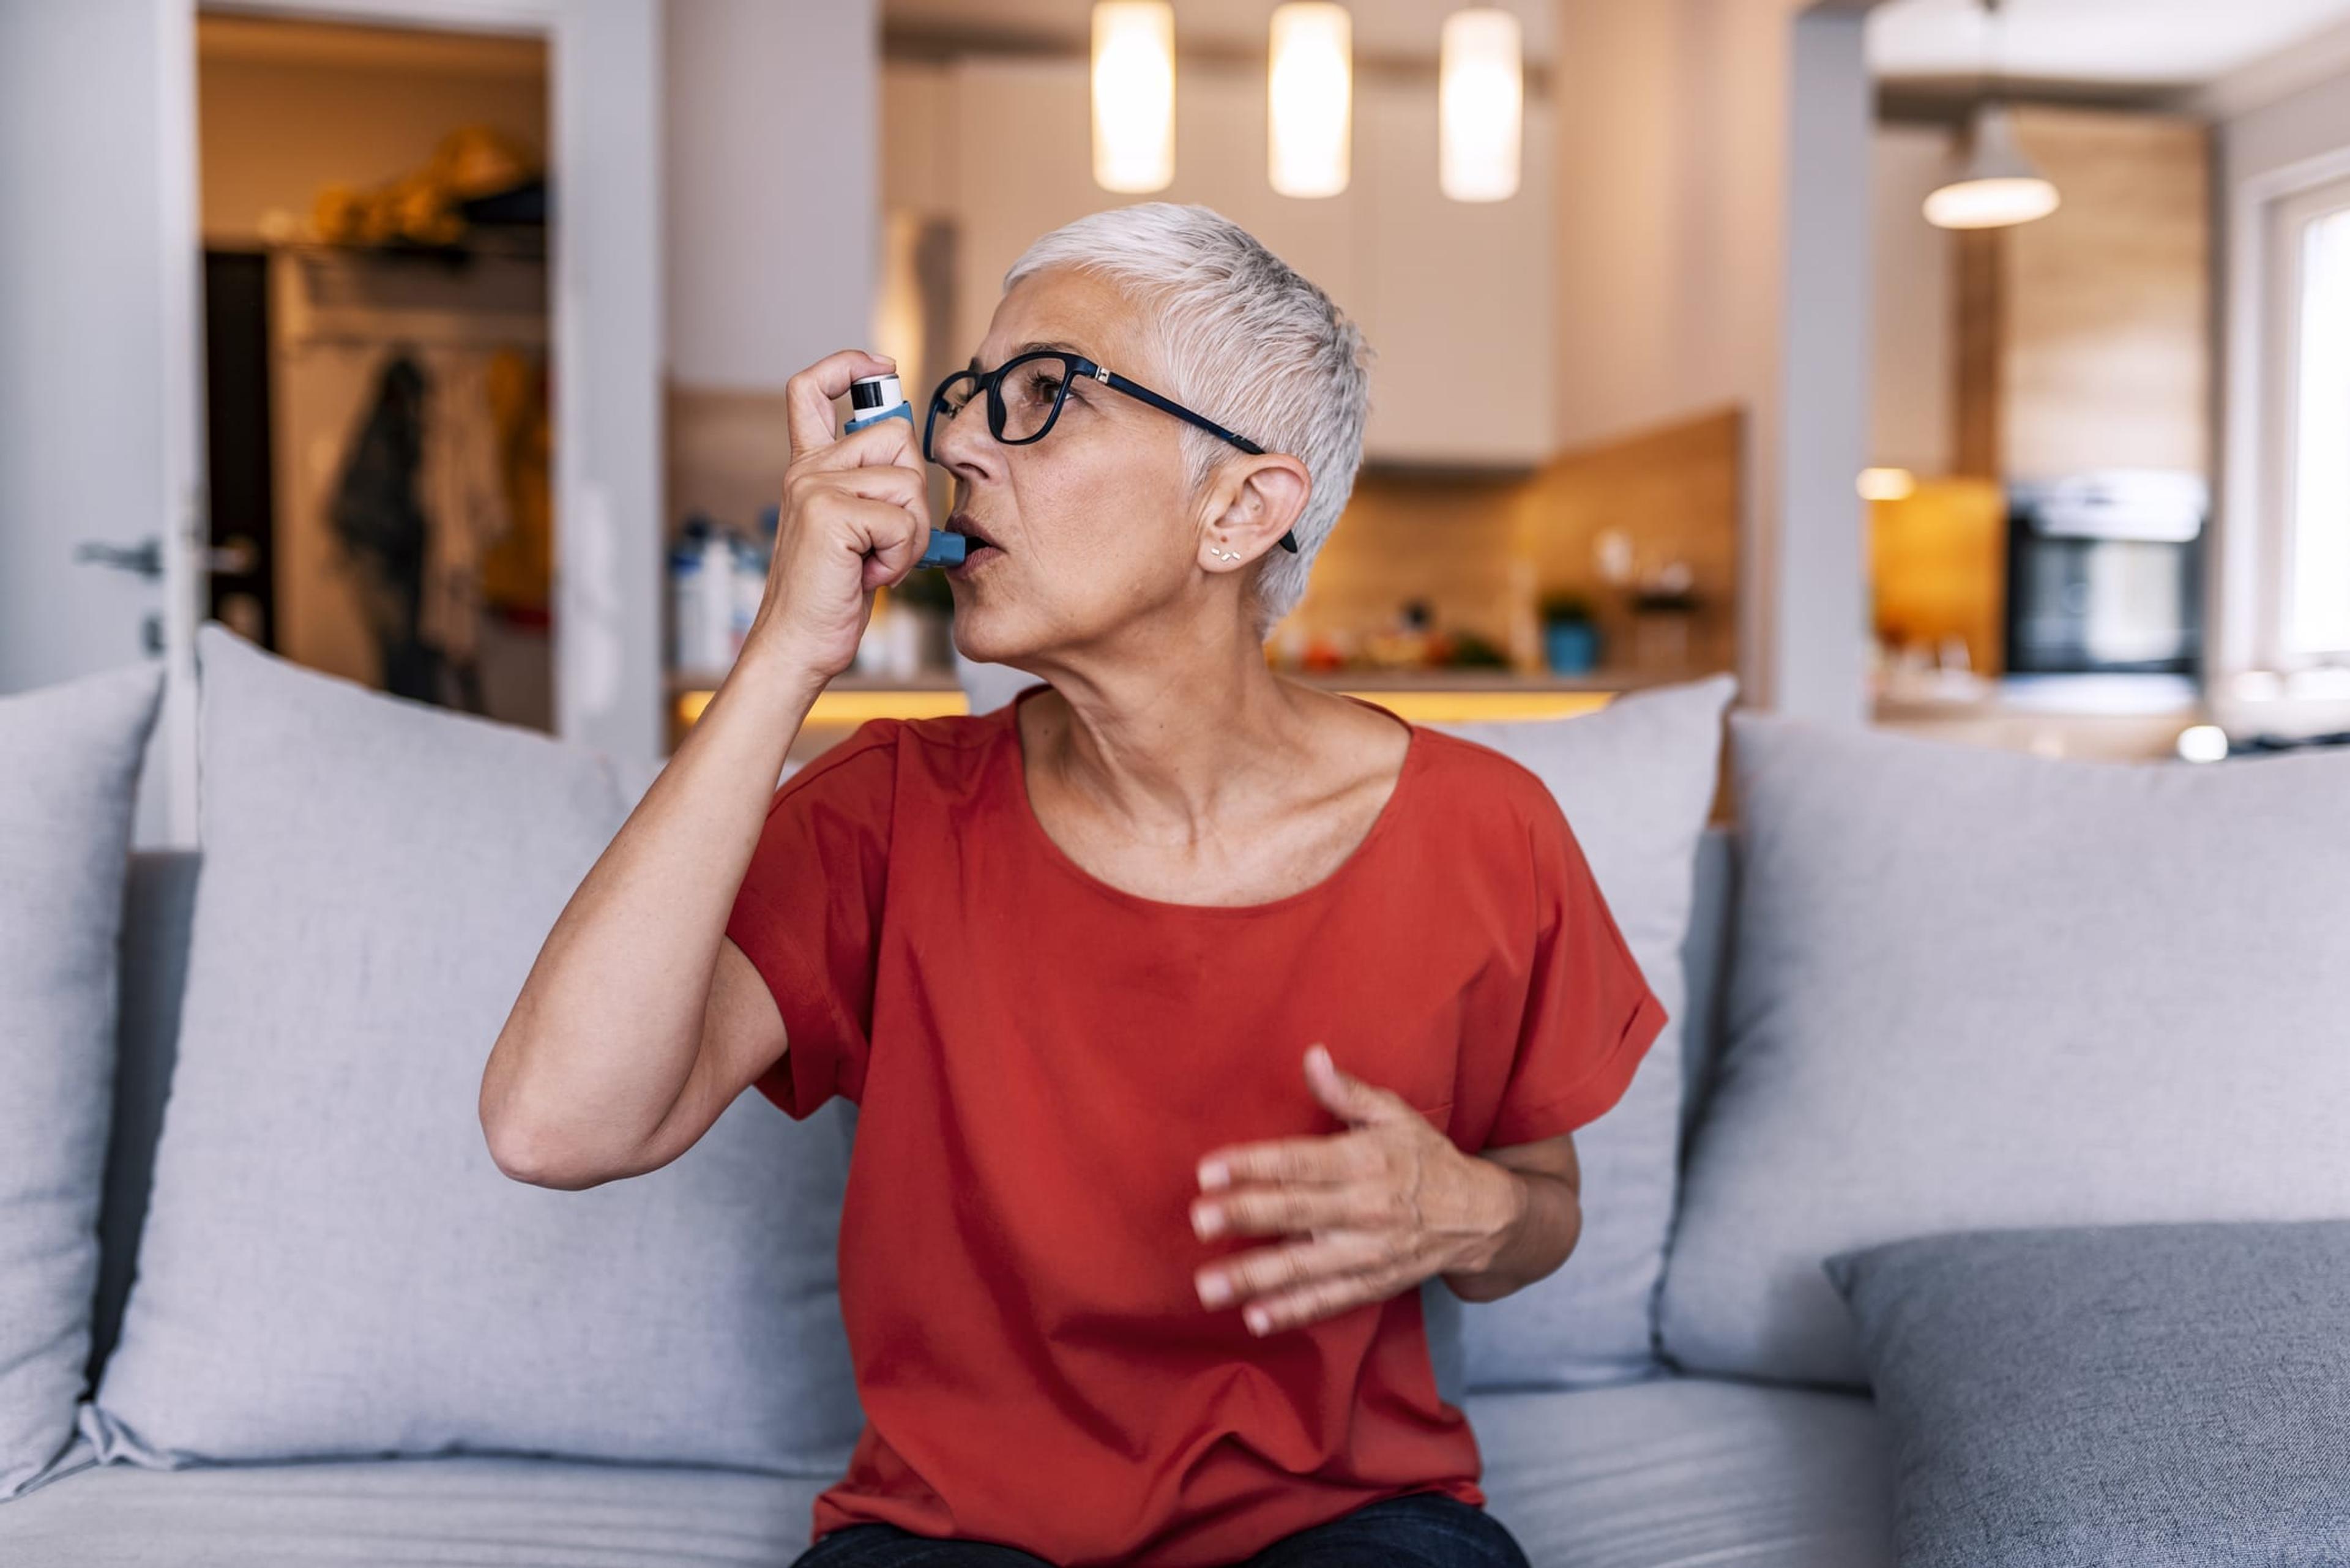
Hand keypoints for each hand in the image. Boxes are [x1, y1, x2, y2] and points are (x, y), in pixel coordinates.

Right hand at [741, 349, 934, 681]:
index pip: (811, 388)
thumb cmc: (831, 595)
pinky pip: (902, 520)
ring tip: (875, 561)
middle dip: (914, 491)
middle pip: (898, 435)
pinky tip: (869, 575)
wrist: (798, 644)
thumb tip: (911, 457)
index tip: (878, 365)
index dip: (847, 365)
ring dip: (909, 532)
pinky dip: (900, 557)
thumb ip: (871, 488)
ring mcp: (814, 488)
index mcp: (809, 467)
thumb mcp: (854, 531)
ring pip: (908, 480)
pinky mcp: (829, 514)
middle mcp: (807, 469)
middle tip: (886, 540)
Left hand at [1188, 1044, 1525, 1335]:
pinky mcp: (1372, 1284)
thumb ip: (1348, 1092)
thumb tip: (1312, 1056)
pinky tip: (1255, 1318)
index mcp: (1365, 1161)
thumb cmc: (1425, 1158)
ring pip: (1305, 1267)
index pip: (1301, 1163)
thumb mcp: (1395, 1115)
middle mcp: (1365, 1209)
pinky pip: (1328, 1300)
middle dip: (1246, 1216)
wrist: (1480, 1217)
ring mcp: (1368, 1252)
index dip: (1254, 1164)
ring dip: (1254, 1277)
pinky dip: (1293, 1312)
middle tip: (1200, 1219)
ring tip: (1208, 1286)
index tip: (1208, 1169)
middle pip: (1297, 1212)